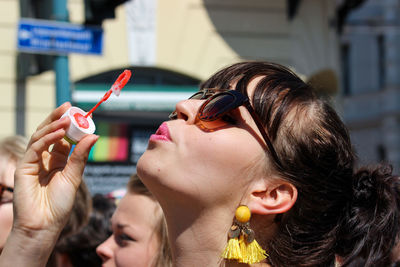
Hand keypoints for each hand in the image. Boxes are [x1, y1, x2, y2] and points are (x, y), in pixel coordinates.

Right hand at [13, 102, 97, 234]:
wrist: (44, 225)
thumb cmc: (60, 204)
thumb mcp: (74, 176)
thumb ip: (81, 155)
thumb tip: (94, 135)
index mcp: (58, 160)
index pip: (63, 137)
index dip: (70, 125)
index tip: (81, 114)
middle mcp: (45, 158)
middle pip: (49, 132)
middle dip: (58, 119)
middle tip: (68, 107)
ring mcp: (33, 161)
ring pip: (40, 137)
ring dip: (53, 126)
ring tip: (65, 118)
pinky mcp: (24, 167)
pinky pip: (35, 148)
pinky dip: (46, 139)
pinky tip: (58, 134)